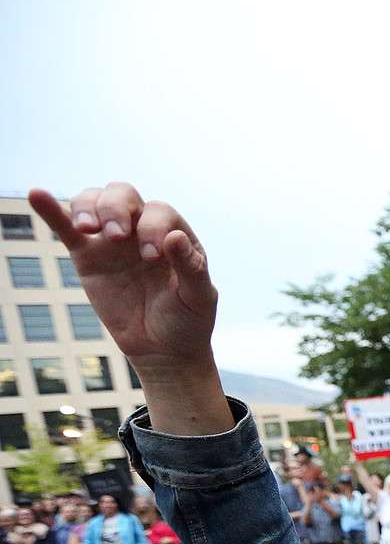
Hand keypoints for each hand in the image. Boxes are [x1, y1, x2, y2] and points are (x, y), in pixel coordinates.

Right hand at [28, 185, 216, 377]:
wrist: (163, 349)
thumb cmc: (187, 319)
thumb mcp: (198, 296)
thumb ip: (191, 267)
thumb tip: (175, 237)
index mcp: (174, 233)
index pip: (159, 212)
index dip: (152, 227)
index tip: (151, 256)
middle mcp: (142, 229)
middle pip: (123, 194)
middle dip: (116, 208)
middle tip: (117, 237)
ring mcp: (113, 242)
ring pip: (94, 203)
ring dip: (87, 206)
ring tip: (88, 228)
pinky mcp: (88, 257)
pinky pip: (66, 229)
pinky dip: (52, 211)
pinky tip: (37, 195)